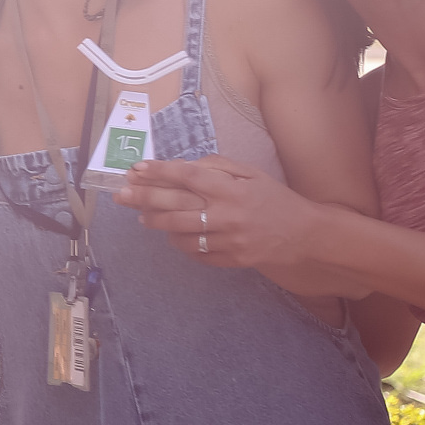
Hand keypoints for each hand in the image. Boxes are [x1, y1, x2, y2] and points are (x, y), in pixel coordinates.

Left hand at [114, 155, 316, 271]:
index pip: (187, 176)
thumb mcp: (251, 173)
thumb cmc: (273, 199)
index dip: (159, 171)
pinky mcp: (231, 259)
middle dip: (143, 199)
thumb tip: (184, 165)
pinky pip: (196, 253)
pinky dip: (181, 243)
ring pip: (180, 233)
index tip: (137, 169)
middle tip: (121, 195)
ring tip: (144, 217)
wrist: (303, 234)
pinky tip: (174, 235)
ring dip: (157, 224)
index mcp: (232, 189)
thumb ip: (218, 166)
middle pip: (175, 206)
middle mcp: (227, 214)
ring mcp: (228, 240)